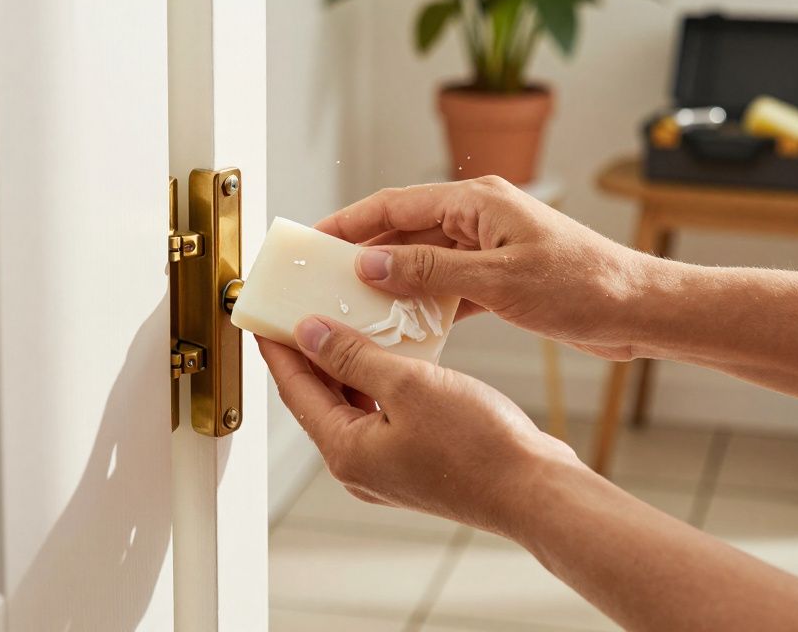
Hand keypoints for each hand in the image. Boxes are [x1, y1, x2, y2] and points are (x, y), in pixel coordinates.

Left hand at [257, 317, 579, 536]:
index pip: (295, 390)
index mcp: (345, 450)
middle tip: (302, 308)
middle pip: (319, 398)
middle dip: (310, 353)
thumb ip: (353, 357)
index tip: (263, 315)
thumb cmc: (480, 447)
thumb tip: (309, 334)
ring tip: (346, 319)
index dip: (277, 348)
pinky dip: (379, 381)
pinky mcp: (414, 461)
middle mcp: (358, 464)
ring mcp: (387, 466)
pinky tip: (392, 352)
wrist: (534, 489)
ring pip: (352, 404)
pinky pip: (382, 413)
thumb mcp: (408, 385)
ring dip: (348, 364)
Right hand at [316, 176, 658, 360]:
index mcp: (478, 202)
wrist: (640, 310)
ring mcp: (490, 248)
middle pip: (404, 230)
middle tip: (324, 282)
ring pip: (424, 262)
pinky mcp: (501, 278)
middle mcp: (480, 218)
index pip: (396, 203)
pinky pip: (447, 286)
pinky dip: (423, 305)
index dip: (350, 222)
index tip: (314, 241)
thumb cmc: (584, 286)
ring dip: (392, 284)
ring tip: (353, 308)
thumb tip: (370, 265)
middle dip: (364, 255)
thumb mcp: (498, 281)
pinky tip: (401, 328)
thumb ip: (429, 271)